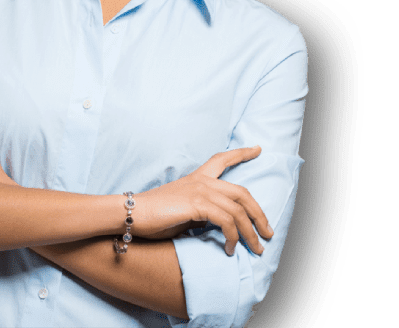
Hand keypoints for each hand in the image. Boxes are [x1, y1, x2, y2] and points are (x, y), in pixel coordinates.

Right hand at [133, 147, 273, 255]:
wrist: (130, 214)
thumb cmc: (152, 217)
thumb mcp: (182, 212)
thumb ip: (201, 213)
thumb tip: (217, 226)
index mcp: (198, 178)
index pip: (223, 159)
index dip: (242, 153)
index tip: (258, 149)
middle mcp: (202, 181)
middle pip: (243, 193)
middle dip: (260, 214)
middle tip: (269, 232)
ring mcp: (201, 191)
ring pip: (239, 210)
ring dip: (251, 233)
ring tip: (255, 249)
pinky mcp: (197, 204)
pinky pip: (226, 220)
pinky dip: (233, 236)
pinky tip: (231, 248)